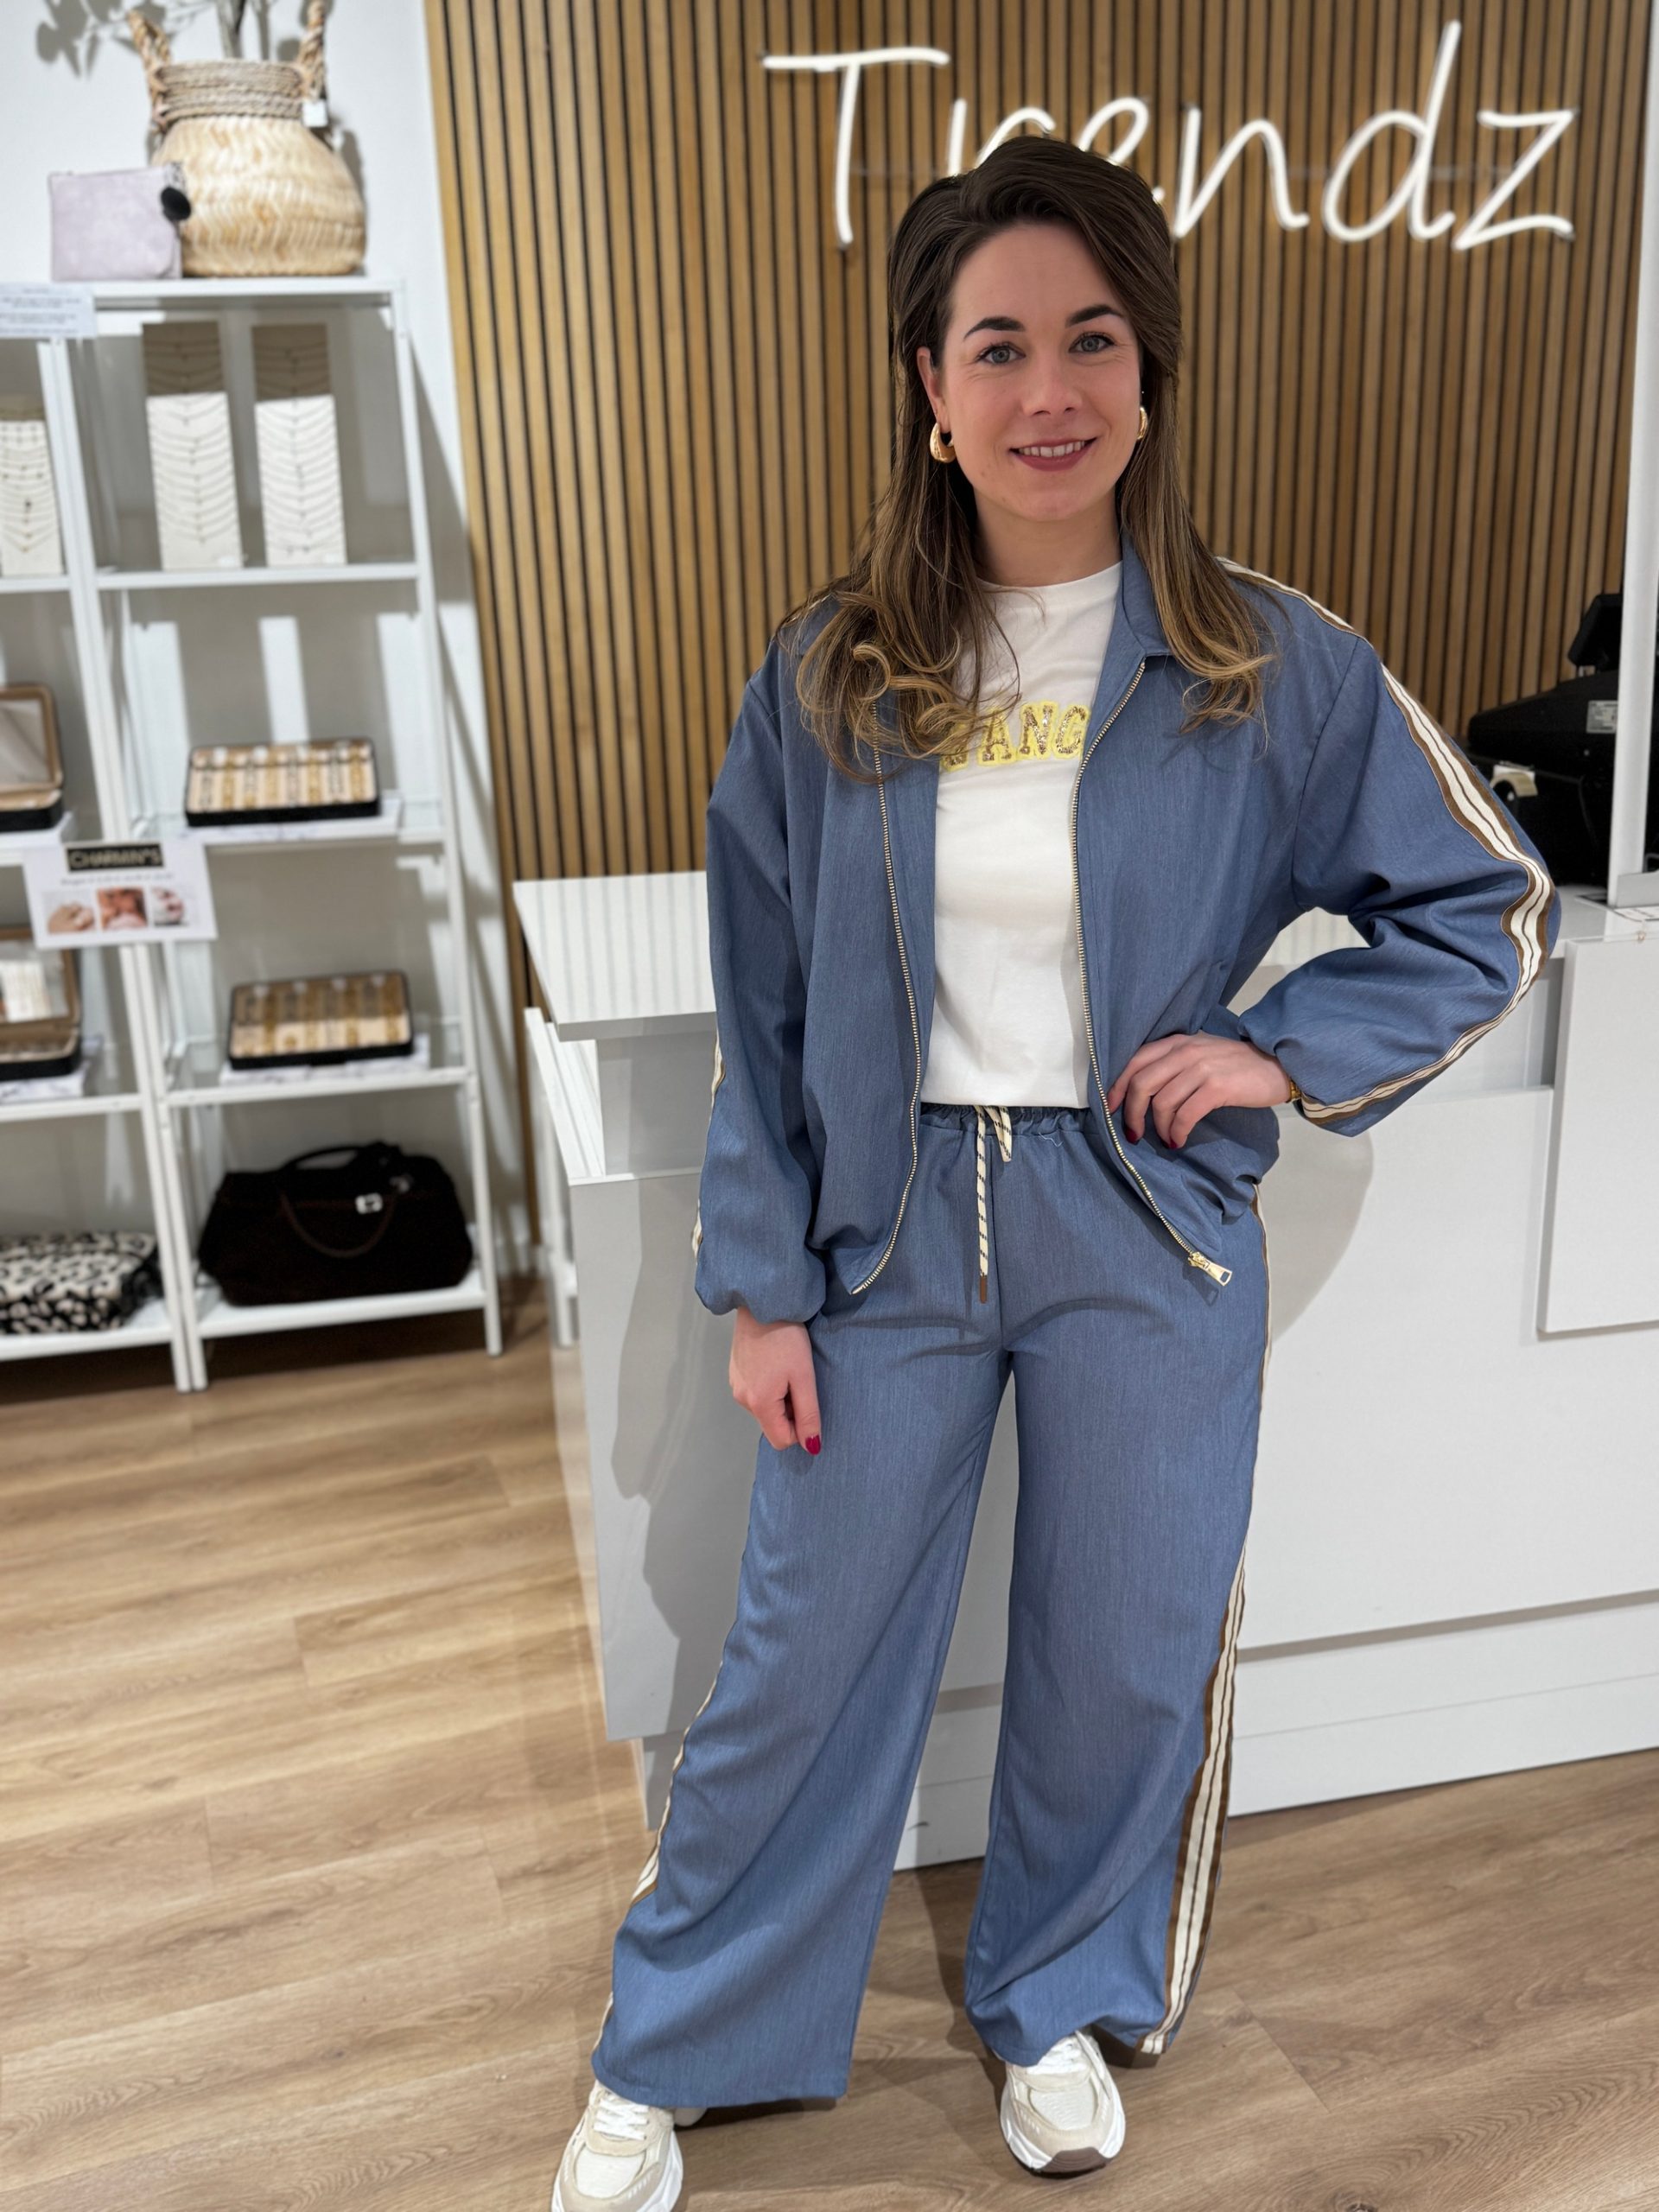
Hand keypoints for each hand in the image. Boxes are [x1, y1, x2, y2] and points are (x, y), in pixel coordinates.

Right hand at [731, 1307, 822, 1455]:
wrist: (763, 1302)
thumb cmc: (787, 1338)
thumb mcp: (804, 1377)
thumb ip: (808, 1414)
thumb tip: (812, 1446)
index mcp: (759, 1403)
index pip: (781, 1441)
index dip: (800, 1430)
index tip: (808, 1403)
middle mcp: (742, 1399)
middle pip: (772, 1424)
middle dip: (789, 1411)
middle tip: (799, 1380)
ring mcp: (735, 1384)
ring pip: (765, 1408)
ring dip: (780, 1397)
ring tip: (787, 1368)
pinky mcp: (734, 1372)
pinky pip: (755, 1392)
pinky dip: (769, 1385)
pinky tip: (775, 1362)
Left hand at [1105, 1034, 1295, 1149]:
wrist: (1277, 1065)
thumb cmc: (1237, 1065)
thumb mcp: (1201, 1054)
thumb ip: (1174, 1064)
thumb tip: (1143, 1091)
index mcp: (1177, 1043)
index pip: (1134, 1062)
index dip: (1117, 1087)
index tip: (1111, 1109)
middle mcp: (1185, 1051)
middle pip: (1142, 1084)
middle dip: (1132, 1113)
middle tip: (1133, 1133)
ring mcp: (1201, 1068)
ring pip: (1161, 1102)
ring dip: (1158, 1128)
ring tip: (1166, 1139)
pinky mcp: (1217, 1087)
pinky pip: (1185, 1115)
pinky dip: (1177, 1132)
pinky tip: (1179, 1139)